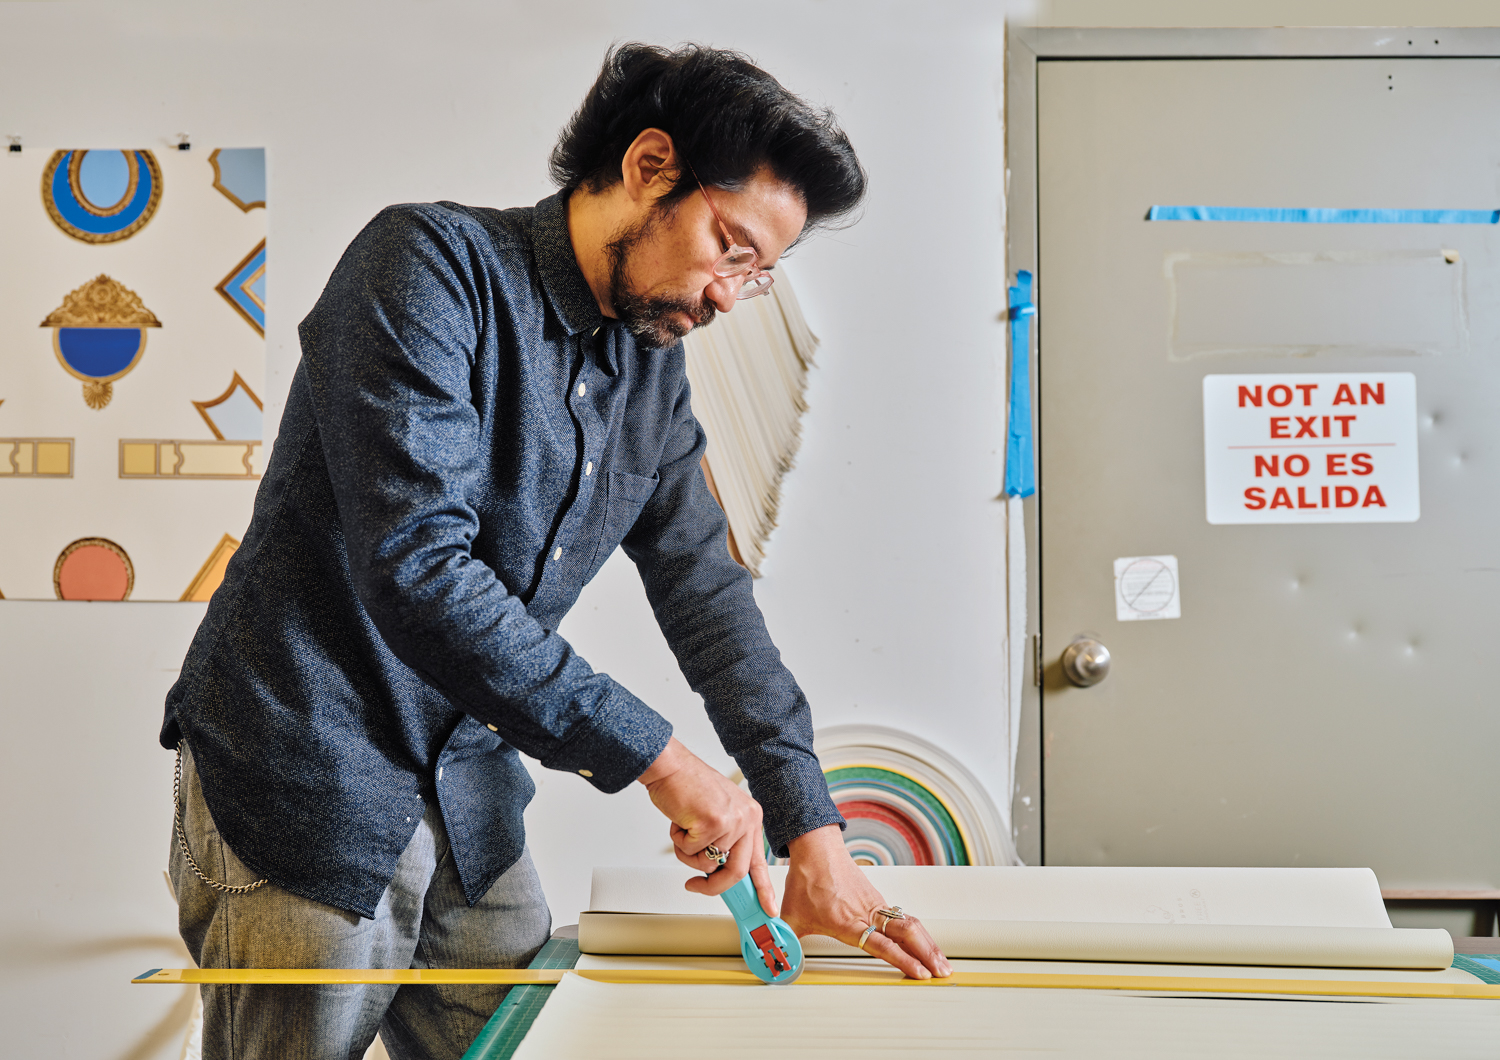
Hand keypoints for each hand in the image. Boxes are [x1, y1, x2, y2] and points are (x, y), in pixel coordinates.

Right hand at [637, 738, 777, 916]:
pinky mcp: (712, 824)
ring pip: (707, 864)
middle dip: (712, 885)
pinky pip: (691, 853)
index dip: (763, 888)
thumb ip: (724, 843)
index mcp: (751, 816)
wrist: (670, 767)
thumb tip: (719, 873)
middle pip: (736, 872)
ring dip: (687, 853)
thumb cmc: (688, 789)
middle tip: (695, 885)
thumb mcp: (718, 814)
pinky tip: (680, 821)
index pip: (759, 861)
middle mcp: (747, 818)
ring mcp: (731, 821)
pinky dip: (678, 842)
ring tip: (684, 828)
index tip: (768, 908)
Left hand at [780, 824, 950, 979]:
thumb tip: (774, 959)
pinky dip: (919, 933)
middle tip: (942, 973)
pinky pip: (904, 918)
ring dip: (929, 945)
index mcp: (848, 921)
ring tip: (942, 963)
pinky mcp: (878, 900)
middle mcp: (866, 913)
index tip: (920, 974)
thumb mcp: (790, 916)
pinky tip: (926, 945)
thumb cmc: (806, 880)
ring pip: (910, 925)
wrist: (817, 849)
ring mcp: (876, 905)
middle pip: (907, 934)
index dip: (903, 960)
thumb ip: (783, 941)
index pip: (882, 944)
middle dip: (928, 955)